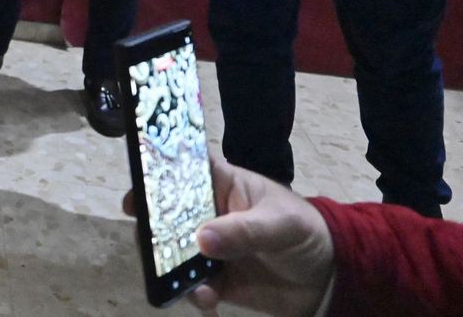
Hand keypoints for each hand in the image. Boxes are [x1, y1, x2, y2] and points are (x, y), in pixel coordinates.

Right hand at [134, 156, 334, 316]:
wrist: (329, 279)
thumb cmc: (306, 232)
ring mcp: (209, 247)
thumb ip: (245, 230)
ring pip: (172, 251)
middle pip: (166, 212)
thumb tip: (201, 240)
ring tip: (174, 278)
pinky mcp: (215, 279)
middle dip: (151, 226)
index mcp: (222, 184)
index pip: (183, 168)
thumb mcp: (281, 224)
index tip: (136, 189)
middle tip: (145, 239)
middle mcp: (207, 213)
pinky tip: (206, 298)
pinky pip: (192, 284)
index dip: (155, 172)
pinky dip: (193, 293)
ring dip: (168, 265)